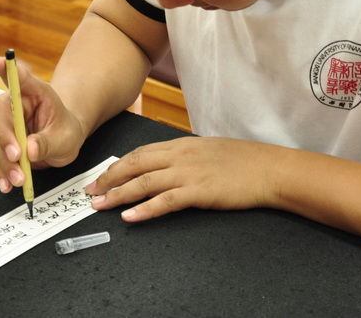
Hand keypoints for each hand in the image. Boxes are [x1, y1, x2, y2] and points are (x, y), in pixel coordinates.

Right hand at [0, 56, 87, 193]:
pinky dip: (0, 171)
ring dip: (4, 162)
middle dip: (6, 138)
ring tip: (19, 180)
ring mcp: (4, 124)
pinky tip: (6, 183)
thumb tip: (31, 150)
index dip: (7, 70)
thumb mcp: (66, 136)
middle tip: (17, 157)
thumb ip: (49, 141)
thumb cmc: (65, 130)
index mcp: (33, 92)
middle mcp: (14, 105)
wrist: (62, 140)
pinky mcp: (1, 142)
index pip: (18, 78)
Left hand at [85, 137, 275, 221]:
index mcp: (181, 144)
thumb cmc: (243, 161)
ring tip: (101, 205)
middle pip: (135, 164)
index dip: (118, 165)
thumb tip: (167, 164)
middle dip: (109, 178)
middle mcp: (180, 155)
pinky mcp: (199, 191)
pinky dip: (145, 209)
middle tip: (91, 191)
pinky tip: (130, 217)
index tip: (102, 176)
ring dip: (119, 194)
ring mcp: (188, 172)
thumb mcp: (208, 149)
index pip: (140, 152)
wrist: (268, 168)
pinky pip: (165, 201)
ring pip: (144, 182)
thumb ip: (185, 155)